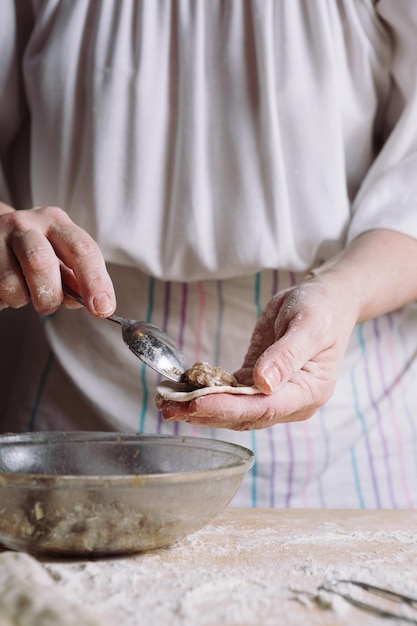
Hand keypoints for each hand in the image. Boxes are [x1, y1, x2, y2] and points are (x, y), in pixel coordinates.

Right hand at [0, 203, 115, 315]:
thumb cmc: (35, 250)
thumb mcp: (59, 257)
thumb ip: (75, 279)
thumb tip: (87, 301)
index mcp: (55, 222)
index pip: (82, 249)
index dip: (95, 281)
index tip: (102, 308)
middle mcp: (25, 223)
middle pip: (41, 263)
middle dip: (50, 296)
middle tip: (50, 305)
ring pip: (11, 284)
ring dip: (22, 300)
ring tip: (23, 291)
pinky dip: (4, 300)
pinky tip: (6, 288)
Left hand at [157, 276, 358, 429]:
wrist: (325, 302)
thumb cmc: (322, 310)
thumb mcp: (309, 325)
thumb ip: (287, 355)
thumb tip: (263, 382)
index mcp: (309, 391)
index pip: (264, 408)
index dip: (228, 408)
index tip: (197, 403)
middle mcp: (291, 401)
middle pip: (245, 415)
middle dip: (207, 413)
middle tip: (170, 408)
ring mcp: (274, 395)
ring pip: (234, 410)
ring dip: (201, 408)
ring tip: (167, 403)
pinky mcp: (257, 384)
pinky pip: (230, 394)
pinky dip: (207, 394)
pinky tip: (183, 391)